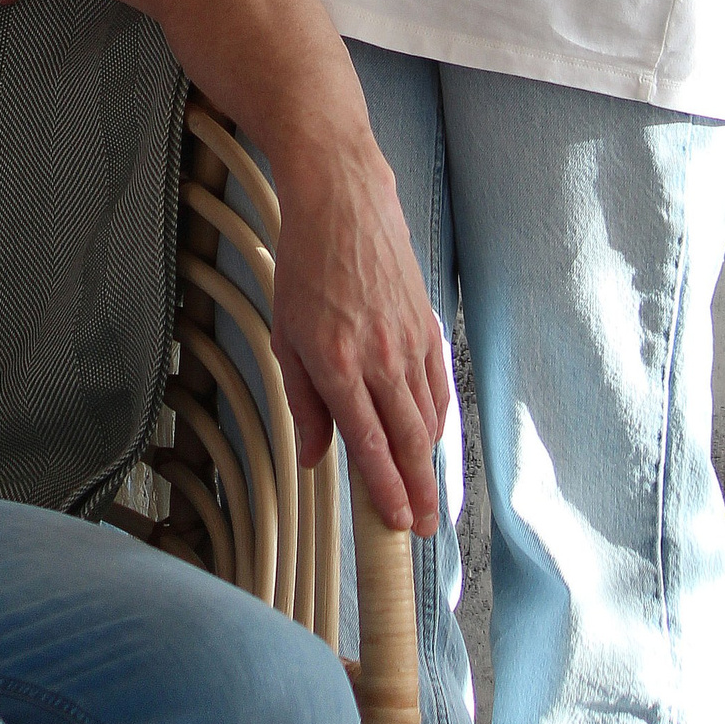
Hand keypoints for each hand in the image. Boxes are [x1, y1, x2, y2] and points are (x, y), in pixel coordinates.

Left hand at [268, 132, 450, 535]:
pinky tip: (433, 438)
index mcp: (338, 362)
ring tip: (428, 496)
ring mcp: (409, 340)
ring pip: (428, 417)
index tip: (395, 522)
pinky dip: (438, 418)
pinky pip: (438, 384)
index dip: (385, 490)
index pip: (369, 443)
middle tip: (422, 528)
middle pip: (409, 441)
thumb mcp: (285, 330)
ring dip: (430, 464)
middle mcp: (380, 356)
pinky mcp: (426, 323)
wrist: (341, 196)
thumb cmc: (305, 260)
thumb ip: (303, 398)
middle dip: (417, 492)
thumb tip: (317, 455)